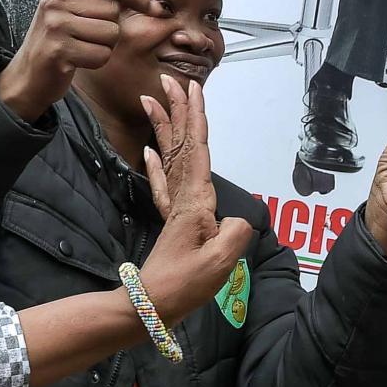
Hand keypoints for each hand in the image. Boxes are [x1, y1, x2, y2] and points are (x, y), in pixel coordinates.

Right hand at [0, 0, 161, 120]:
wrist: (27, 76)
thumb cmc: (60, 42)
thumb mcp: (75, 12)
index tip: (156, 8)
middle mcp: (54, 1)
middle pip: (112, 10)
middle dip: (110, 28)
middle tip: (85, 38)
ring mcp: (55, 25)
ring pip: (111, 33)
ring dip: (103, 47)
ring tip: (80, 49)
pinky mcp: (58, 50)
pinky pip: (101, 54)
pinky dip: (96, 62)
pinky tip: (76, 62)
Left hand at [133, 75, 252, 322]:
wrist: (149, 306)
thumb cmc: (183, 286)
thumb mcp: (218, 263)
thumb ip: (234, 234)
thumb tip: (236, 220)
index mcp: (196, 202)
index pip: (198, 149)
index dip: (197, 118)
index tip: (194, 88)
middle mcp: (183, 198)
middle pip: (182, 145)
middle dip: (178, 111)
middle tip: (171, 79)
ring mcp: (175, 209)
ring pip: (171, 157)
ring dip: (165, 127)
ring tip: (153, 99)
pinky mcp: (172, 223)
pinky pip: (163, 186)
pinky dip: (157, 164)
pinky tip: (150, 151)